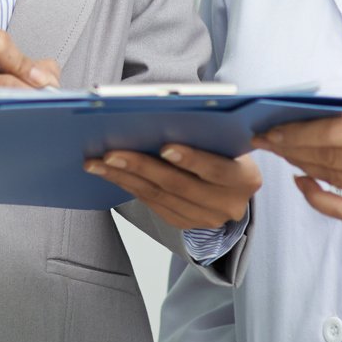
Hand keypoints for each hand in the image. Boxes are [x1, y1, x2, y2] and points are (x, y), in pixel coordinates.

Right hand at [0, 30, 59, 147]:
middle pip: (2, 83)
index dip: (25, 62)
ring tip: (37, 120)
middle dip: (33, 94)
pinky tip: (15, 136)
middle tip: (49, 104)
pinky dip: (5, 134)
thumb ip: (21, 66)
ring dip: (22, 115)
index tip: (43, 80)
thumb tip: (50, 78)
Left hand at [84, 142, 261, 229]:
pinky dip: (128, 186)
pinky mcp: (185, 224)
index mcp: (245, 179)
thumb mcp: (226, 140)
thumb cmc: (225, 148)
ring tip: (97, 163)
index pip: (217, 170)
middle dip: (141, 167)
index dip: (191, 159)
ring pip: (159, 197)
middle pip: (179, 185)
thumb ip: (206, 133)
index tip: (165, 147)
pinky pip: (152, 205)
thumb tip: (162, 116)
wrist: (234, 184)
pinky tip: (109, 173)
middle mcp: (228, 205)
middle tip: (111, 153)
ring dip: (124, 177)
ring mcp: (206, 219)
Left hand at [255, 96, 341, 252]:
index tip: (268, 127)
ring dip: (299, 164)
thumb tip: (310, 112)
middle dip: (288, 147)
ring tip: (282, 151)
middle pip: (325, 157)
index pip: (330, 133)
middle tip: (265, 138)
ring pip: (330, 179)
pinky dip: (317, 198)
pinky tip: (303, 181)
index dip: (293, 131)